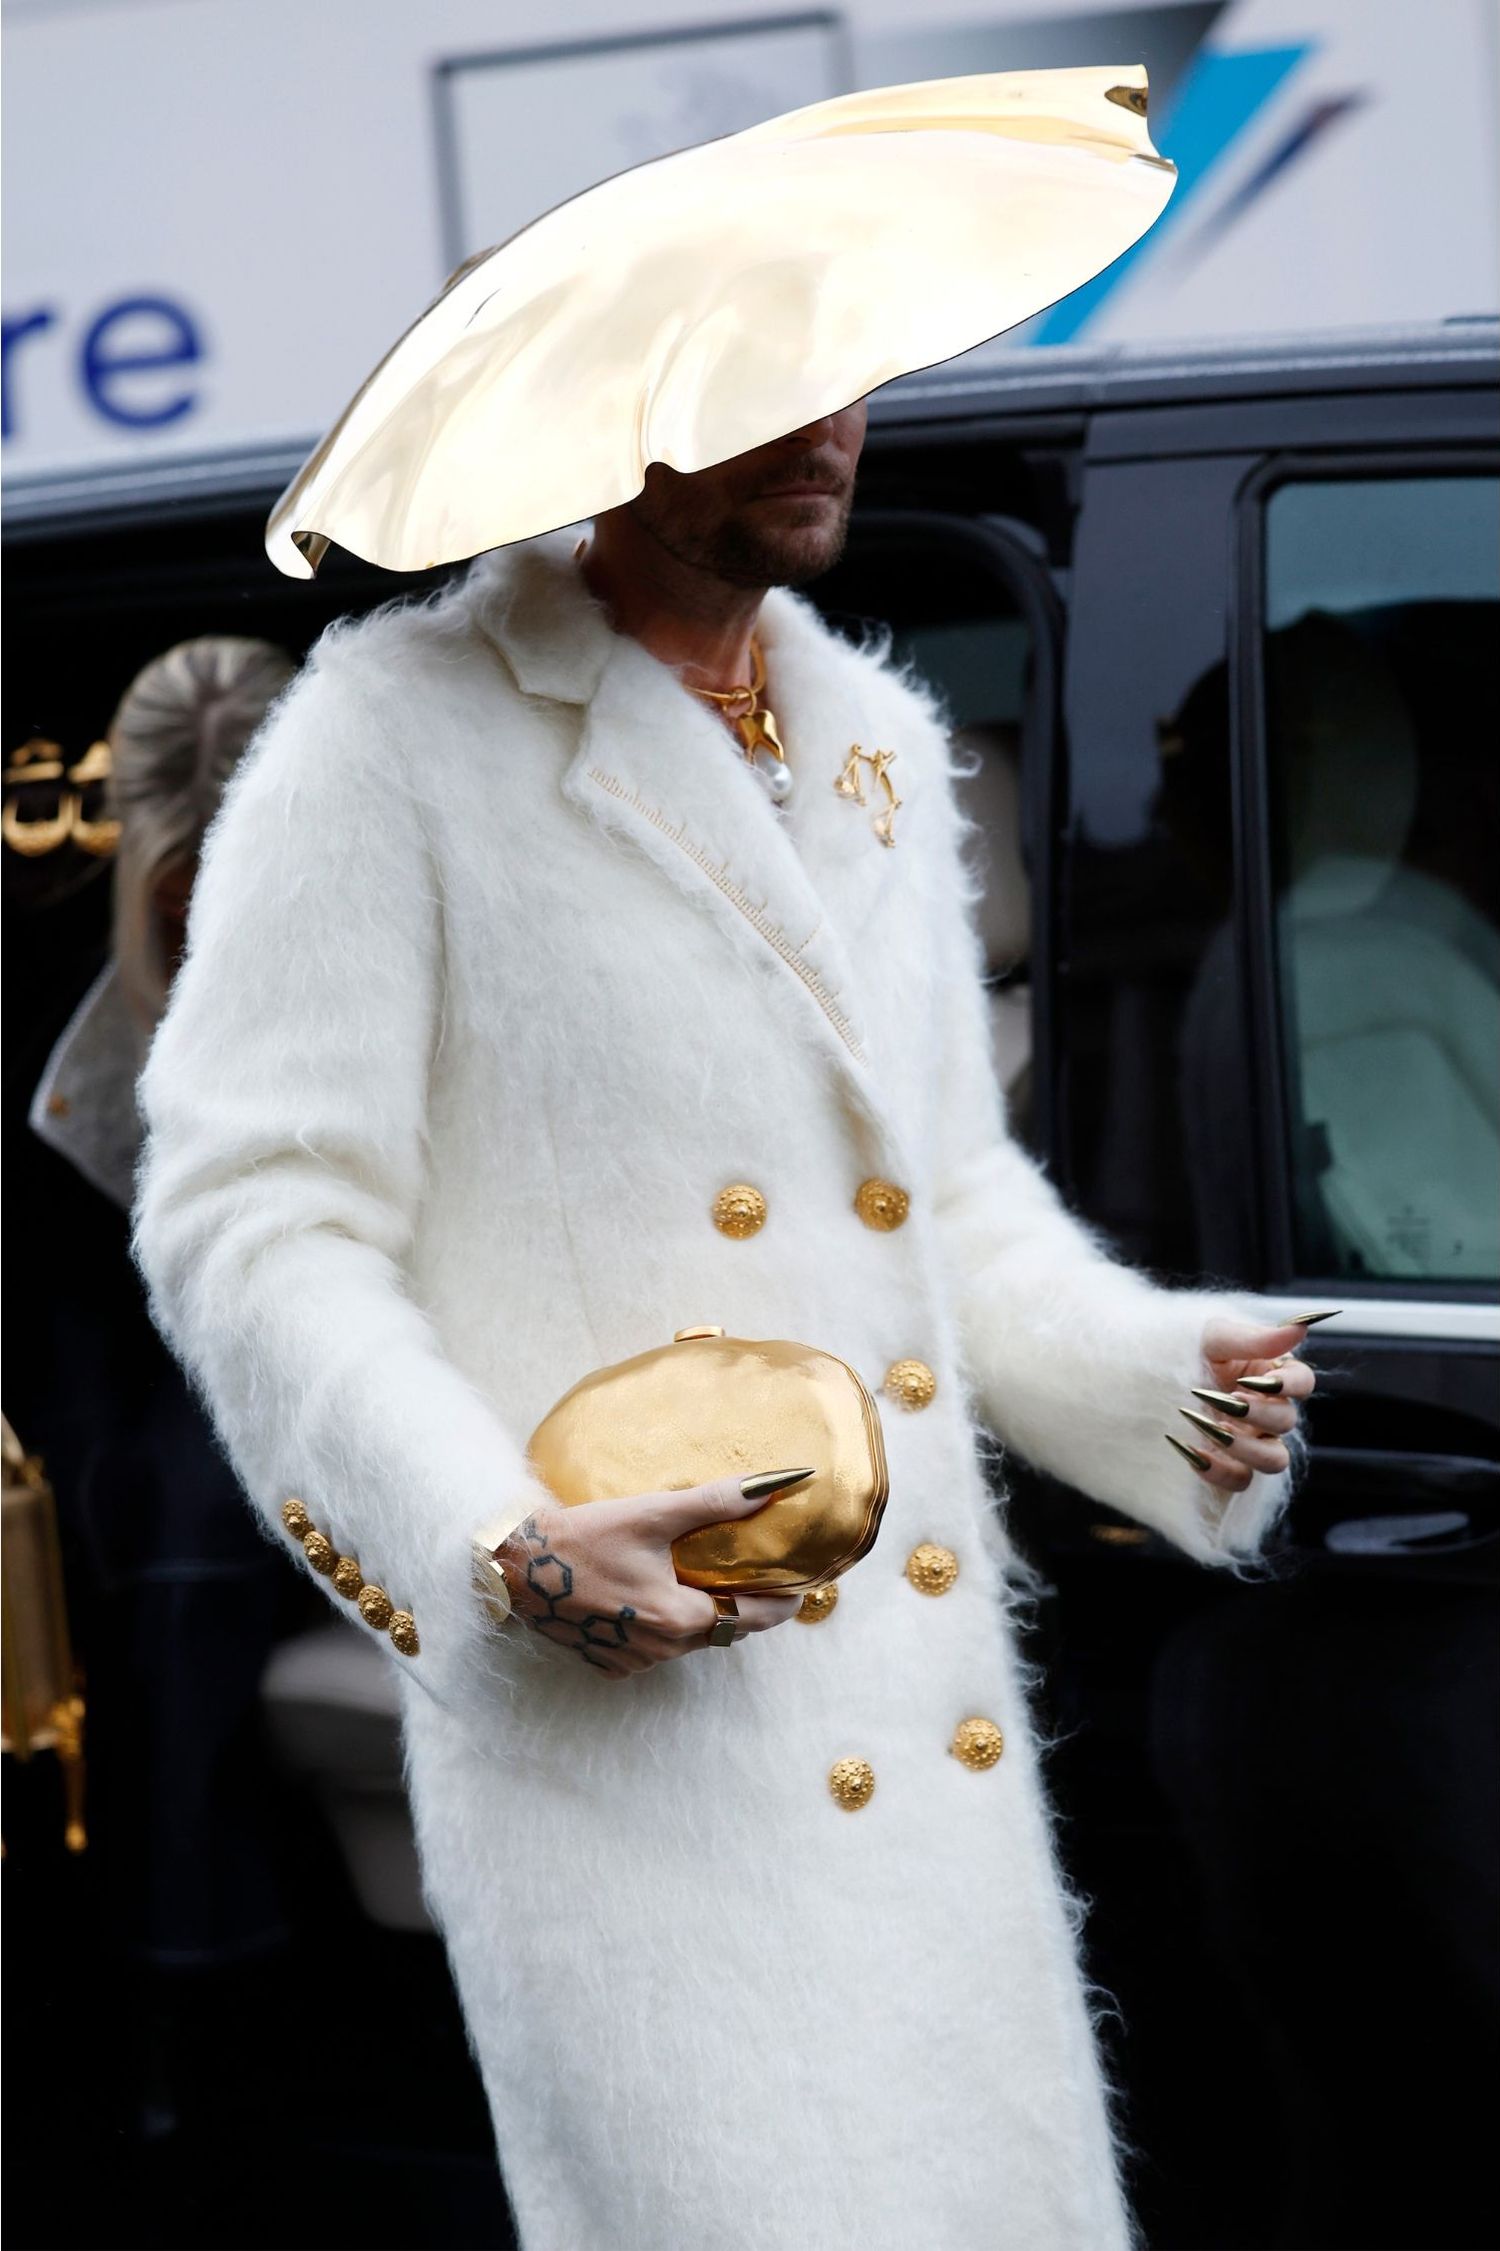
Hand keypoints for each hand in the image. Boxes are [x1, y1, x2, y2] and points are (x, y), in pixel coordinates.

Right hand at [492, 1473, 805, 1678]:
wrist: (516, 1566)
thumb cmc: (584, 1536)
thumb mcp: (653, 1513)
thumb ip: (715, 1502)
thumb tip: (771, 1486)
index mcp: (677, 1618)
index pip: (751, 1619)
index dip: (780, 1605)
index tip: (799, 1590)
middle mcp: (659, 1649)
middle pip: (721, 1634)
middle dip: (745, 1611)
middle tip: (761, 1582)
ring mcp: (631, 1661)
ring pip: (687, 1644)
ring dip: (702, 1620)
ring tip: (710, 1586)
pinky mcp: (607, 1663)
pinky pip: (653, 1651)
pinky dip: (664, 1630)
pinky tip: (657, 1600)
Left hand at [1165, 1313, 1328, 1495]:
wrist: (1141, 1382)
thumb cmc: (1184, 1354)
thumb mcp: (1213, 1338)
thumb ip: (1255, 1338)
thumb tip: (1301, 1326)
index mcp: (1268, 1376)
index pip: (1303, 1382)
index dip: (1290, 1384)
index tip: (1254, 1380)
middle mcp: (1265, 1412)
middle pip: (1287, 1421)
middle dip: (1256, 1412)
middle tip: (1222, 1399)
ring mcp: (1250, 1443)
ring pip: (1274, 1460)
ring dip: (1246, 1446)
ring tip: (1211, 1427)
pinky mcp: (1228, 1468)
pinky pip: (1240, 1481)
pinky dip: (1219, 1470)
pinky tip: (1192, 1449)